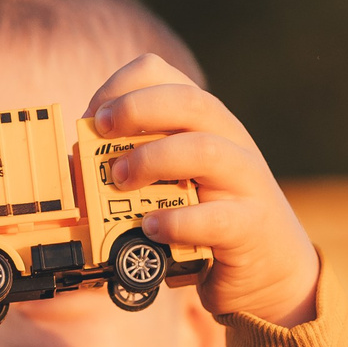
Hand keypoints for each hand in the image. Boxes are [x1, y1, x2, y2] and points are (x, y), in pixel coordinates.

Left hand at [86, 57, 319, 328]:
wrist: (272, 273)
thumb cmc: (209, 225)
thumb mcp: (171, 186)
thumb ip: (135, 169)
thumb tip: (75, 167)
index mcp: (203, 122)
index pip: (161, 74)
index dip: (120, 87)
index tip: (92, 117)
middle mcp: (229, 140)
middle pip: (187, 101)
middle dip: (135, 110)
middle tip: (99, 134)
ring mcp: (246, 181)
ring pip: (204, 149)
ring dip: (152, 160)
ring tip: (121, 182)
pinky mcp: (251, 225)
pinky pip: (216, 217)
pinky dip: (177, 222)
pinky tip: (151, 229)